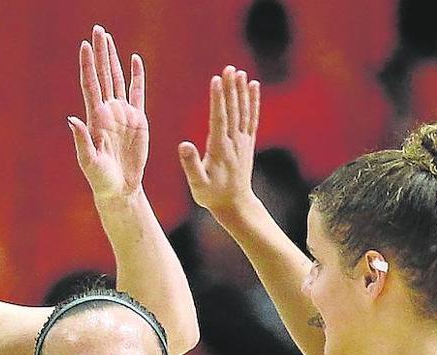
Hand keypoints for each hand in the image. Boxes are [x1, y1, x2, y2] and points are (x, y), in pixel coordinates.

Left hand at [70, 25, 147, 200]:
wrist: (120, 188)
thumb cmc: (101, 179)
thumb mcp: (89, 162)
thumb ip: (82, 141)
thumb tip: (73, 120)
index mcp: (95, 118)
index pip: (91, 85)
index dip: (87, 65)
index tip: (85, 45)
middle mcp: (108, 111)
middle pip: (103, 75)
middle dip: (100, 53)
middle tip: (98, 30)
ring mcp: (122, 114)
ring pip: (117, 79)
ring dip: (113, 59)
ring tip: (109, 39)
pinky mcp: (138, 119)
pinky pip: (137, 92)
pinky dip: (136, 75)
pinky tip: (134, 60)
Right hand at [178, 65, 259, 217]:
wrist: (235, 204)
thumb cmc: (212, 195)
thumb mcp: (197, 184)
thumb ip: (190, 165)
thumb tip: (184, 144)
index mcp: (220, 149)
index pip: (219, 119)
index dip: (218, 99)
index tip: (216, 80)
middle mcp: (234, 142)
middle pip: (233, 110)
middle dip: (230, 88)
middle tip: (229, 68)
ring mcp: (243, 141)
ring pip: (243, 111)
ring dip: (241, 91)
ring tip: (239, 72)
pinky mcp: (248, 142)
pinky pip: (252, 118)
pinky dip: (253, 101)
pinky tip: (253, 86)